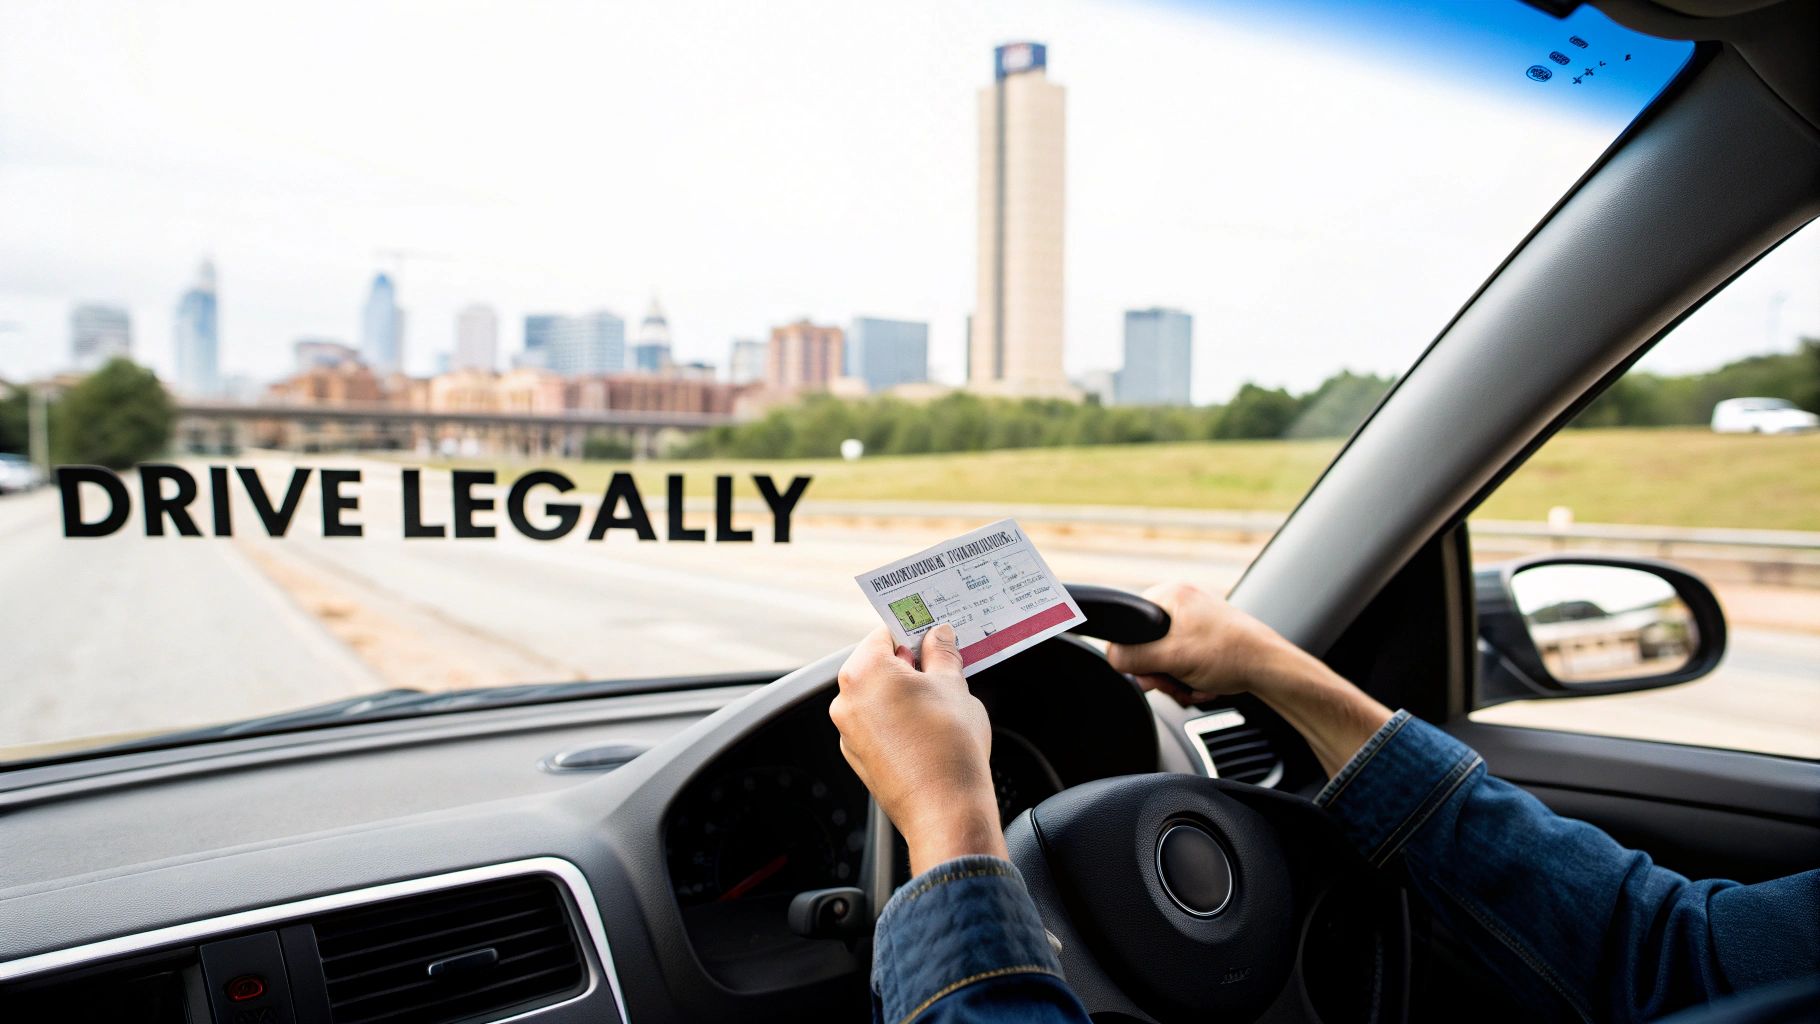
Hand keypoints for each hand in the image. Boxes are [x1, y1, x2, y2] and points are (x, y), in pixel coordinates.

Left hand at [830, 624, 1005, 874]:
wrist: (945, 810)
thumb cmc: (947, 748)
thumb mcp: (953, 685)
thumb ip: (942, 653)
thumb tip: (939, 637)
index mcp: (863, 672)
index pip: (885, 634)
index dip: (913, 631)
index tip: (932, 634)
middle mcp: (847, 701)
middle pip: (878, 665)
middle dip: (910, 665)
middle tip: (944, 670)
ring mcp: (849, 733)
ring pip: (878, 698)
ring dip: (905, 694)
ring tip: (941, 705)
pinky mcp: (859, 758)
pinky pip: (878, 726)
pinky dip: (898, 722)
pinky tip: (929, 731)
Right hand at [1106, 581, 1291, 703]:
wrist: (1270, 668)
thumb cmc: (1231, 654)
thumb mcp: (1172, 658)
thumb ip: (1134, 658)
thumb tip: (1112, 659)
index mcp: (1171, 593)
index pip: (1129, 622)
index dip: (1136, 652)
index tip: (1151, 670)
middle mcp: (1182, 601)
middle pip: (1147, 644)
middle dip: (1161, 672)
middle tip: (1176, 681)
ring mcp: (1196, 619)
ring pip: (1165, 656)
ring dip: (1176, 679)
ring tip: (1195, 684)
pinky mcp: (1207, 636)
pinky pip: (1182, 659)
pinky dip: (1189, 677)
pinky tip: (1203, 685)